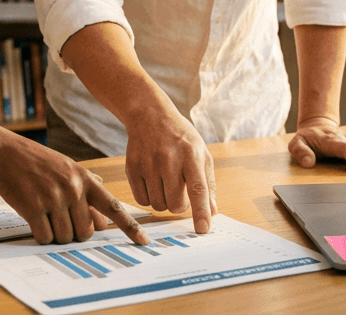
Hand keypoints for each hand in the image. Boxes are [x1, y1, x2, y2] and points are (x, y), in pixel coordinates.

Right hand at [0, 134, 148, 245]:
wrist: (4, 152)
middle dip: (73, 233)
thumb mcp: (67, 169)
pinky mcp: (33, 207)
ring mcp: (53, 197)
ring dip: (54, 233)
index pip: (114, 207)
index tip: (145, 242)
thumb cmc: (37, 162)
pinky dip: (40, 234)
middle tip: (58, 218)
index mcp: (84, 178)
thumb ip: (87, 192)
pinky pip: (45, 236)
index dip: (130, 227)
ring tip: (43, 213)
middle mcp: (73, 188)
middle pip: (85, 232)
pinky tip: (33, 217)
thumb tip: (102, 222)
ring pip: (65, 237)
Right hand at [124, 111, 216, 232]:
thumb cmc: (180, 138)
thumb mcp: (201, 153)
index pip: (198, 189)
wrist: (150, 116)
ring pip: (158, 205)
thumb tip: (212, 212)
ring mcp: (148, 164)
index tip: (203, 230)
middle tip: (180, 191)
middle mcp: (169, 159)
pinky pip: (142, 200)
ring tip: (166, 184)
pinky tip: (153, 183)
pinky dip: (149, 198)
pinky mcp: (132, 168)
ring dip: (164, 202)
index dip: (201, 211)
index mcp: (191, 155)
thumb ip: (208, 184)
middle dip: (180, 205)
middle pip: (176, 204)